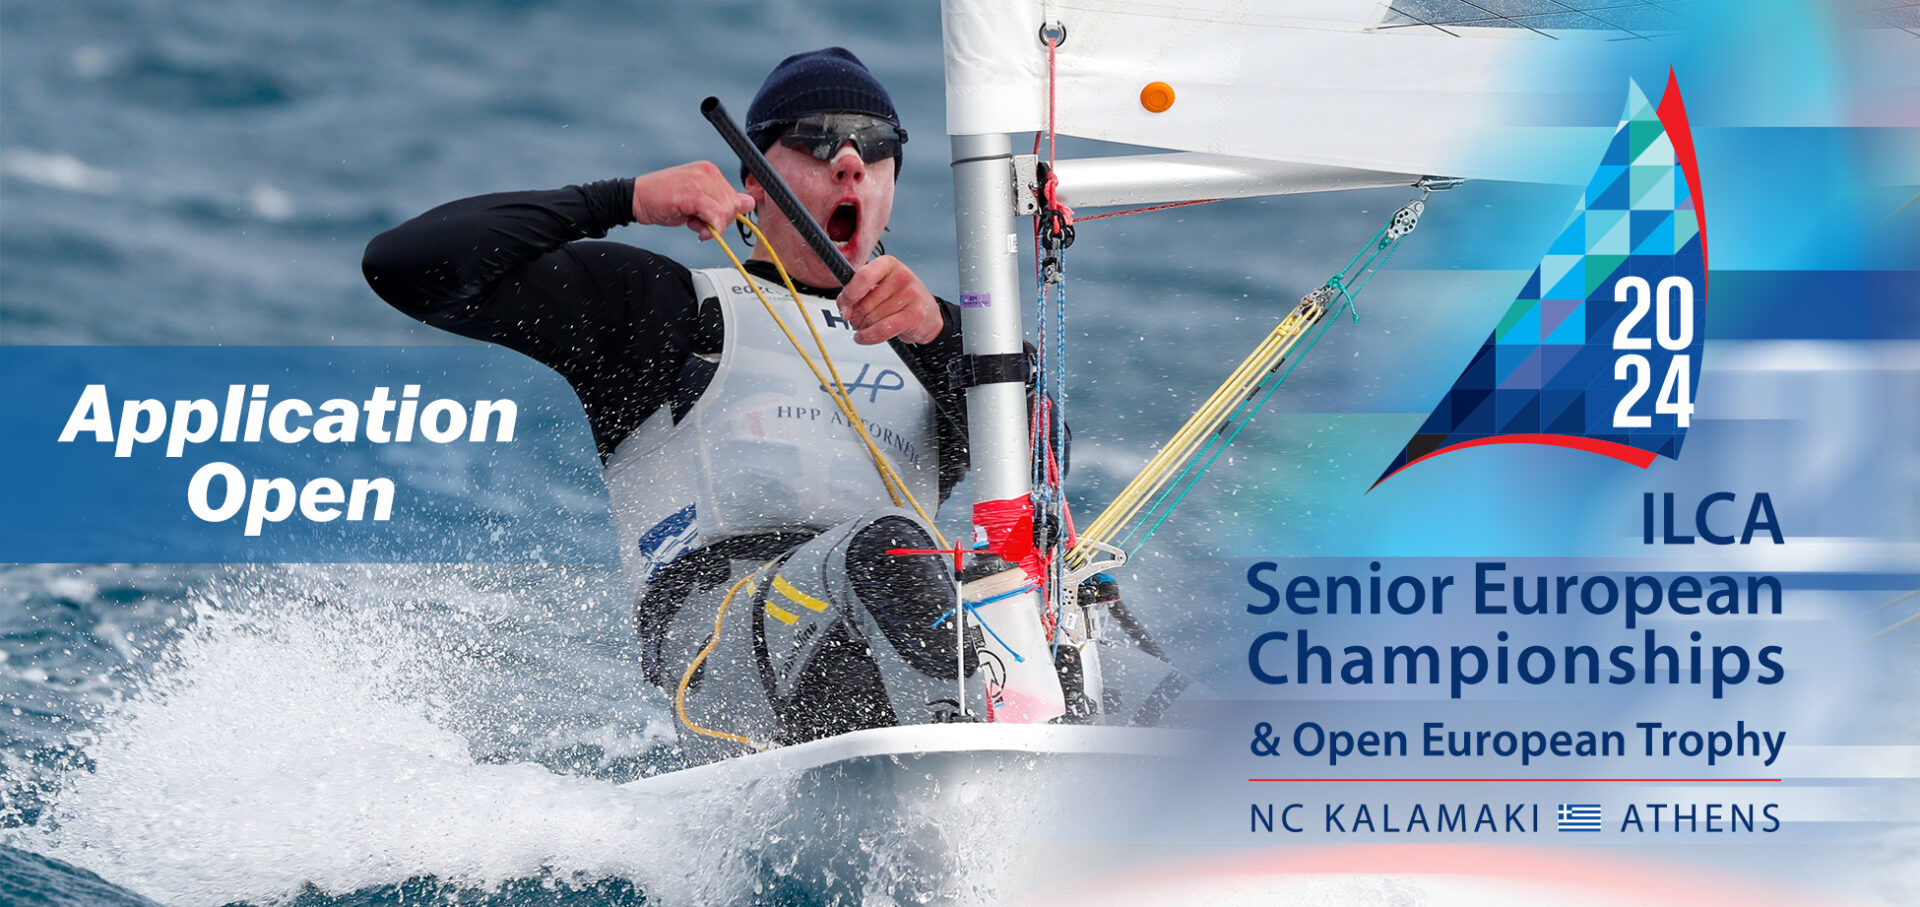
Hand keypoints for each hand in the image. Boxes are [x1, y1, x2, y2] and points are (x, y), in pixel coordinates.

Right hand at [631, 162, 755, 239]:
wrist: (635, 198)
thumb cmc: (663, 201)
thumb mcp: (697, 202)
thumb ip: (720, 203)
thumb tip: (749, 203)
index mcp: (710, 171)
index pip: (735, 197)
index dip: (726, 215)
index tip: (711, 222)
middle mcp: (708, 172)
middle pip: (733, 205)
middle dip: (721, 222)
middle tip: (701, 226)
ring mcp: (700, 180)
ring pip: (726, 210)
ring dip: (712, 226)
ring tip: (693, 224)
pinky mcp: (692, 193)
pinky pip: (714, 215)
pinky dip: (710, 227)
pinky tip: (694, 227)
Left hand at [837, 255, 942, 344]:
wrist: (927, 315)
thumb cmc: (899, 300)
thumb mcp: (876, 289)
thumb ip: (854, 293)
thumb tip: (845, 309)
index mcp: (888, 264)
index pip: (864, 276)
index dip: (850, 294)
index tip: (846, 305)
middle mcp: (901, 275)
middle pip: (865, 303)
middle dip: (856, 317)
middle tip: (858, 320)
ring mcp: (911, 294)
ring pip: (872, 318)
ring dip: (863, 328)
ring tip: (867, 326)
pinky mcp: (916, 314)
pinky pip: (883, 329)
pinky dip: (869, 336)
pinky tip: (864, 337)